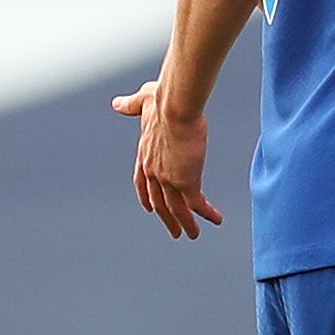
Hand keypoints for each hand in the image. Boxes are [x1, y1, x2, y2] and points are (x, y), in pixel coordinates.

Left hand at [113, 78, 220, 237]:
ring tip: (193, 235)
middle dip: (166, 219)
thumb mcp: (144, 101)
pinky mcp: (186, 181)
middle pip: (158, 202)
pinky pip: (196, 204)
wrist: (174, 105)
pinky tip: (216, 219)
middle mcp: (153, 171)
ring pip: (176, 209)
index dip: (146, 197)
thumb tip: (118, 104)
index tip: (150, 208)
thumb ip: (131, 104)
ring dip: (185, 224)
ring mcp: (168, 179)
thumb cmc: (162, 99)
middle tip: (174, 232)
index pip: (141, 183)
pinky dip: (206, 214)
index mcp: (144, 155)